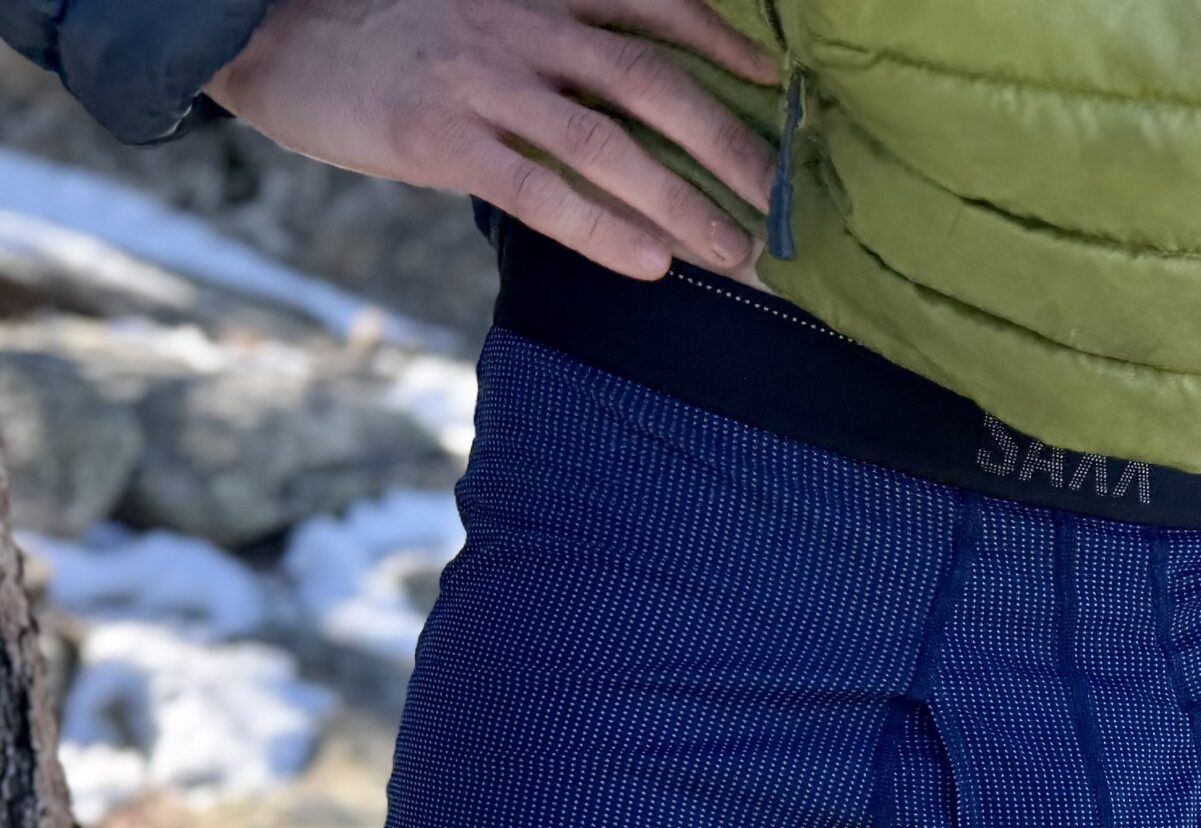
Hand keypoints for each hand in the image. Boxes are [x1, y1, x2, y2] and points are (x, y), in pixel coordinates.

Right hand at [207, 0, 779, 280]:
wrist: (259, 25)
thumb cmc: (379, 28)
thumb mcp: (473, 8)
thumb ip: (545, 40)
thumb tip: (622, 96)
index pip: (654, 8)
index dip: (722, 44)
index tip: (773, 83)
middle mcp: (522, 23)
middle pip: (654, 83)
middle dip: (728, 143)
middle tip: (777, 199)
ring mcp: (483, 80)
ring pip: (611, 145)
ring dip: (683, 204)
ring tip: (734, 251)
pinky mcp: (442, 139)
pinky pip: (543, 192)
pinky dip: (605, 231)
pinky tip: (651, 266)